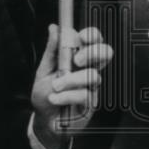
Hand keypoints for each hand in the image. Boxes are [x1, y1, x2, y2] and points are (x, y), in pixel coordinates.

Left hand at [31, 24, 113, 148]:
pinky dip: (66, 96)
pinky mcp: (90, 103)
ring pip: (93, 75)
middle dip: (92, 53)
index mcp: (78, 57)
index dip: (92, 35)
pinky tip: (55, 98)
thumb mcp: (44, 69)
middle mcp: (88, 69)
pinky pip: (84, 94)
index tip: (82, 37)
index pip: (93, 40)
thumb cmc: (46, 93)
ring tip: (55, 86)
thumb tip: (54, 28)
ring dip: (71, 80)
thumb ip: (51, 50)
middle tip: (76, 60)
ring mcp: (91, 86)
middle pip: (105, 53)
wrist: (44, 120)